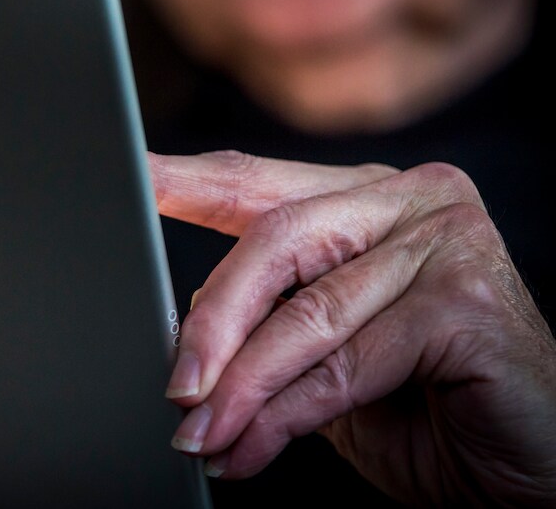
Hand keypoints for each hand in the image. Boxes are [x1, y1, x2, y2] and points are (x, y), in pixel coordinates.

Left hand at [149, 150, 555, 506]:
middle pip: (275, 239)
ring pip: (307, 312)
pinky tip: (253, 447)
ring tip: (204, 434)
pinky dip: (288, 415)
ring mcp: (448, 243)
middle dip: (212, 322)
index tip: (131, 177)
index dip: (187, 184)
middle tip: (175, 389)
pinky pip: (346, 363)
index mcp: (367, 202)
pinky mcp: (468, 302)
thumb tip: (179, 346)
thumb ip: (269, 330)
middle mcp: (411, 203)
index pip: (257, 185)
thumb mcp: (324, 360)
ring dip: (242, 386)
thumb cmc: (425, 409)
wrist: (527, 470)